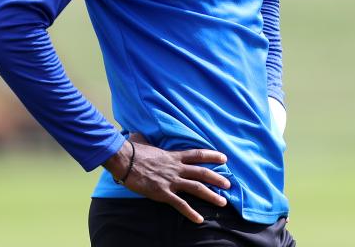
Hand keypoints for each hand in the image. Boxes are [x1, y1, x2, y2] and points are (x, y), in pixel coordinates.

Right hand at [103, 132, 229, 223]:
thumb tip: (137, 135)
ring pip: (196, 188)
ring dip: (211, 195)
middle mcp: (176, 168)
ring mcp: (171, 181)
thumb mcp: (142, 140)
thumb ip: (144, 139)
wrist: (125, 160)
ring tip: (223, 202)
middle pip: (202, 172)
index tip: (224, 158)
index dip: (212, 156)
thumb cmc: (132, 150)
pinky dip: (190, 213)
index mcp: (173, 156)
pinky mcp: (163, 193)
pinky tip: (199, 219)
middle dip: (217, 178)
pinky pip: (180, 205)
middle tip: (229, 184)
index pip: (197, 154)